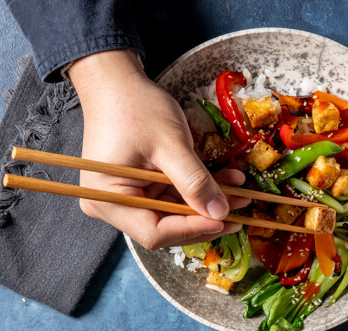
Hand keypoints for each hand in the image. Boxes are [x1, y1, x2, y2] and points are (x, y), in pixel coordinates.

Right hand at [68, 50, 249, 248]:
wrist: (117, 82)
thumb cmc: (135, 107)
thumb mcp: (170, 144)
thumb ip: (195, 181)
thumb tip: (220, 214)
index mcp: (107, 199)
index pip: (155, 232)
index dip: (192, 229)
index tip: (224, 219)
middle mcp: (112, 205)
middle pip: (166, 228)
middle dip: (205, 218)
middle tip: (240, 211)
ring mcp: (127, 197)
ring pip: (175, 214)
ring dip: (207, 203)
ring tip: (240, 192)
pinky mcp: (141, 188)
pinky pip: (173, 197)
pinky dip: (199, 191)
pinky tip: (226, 181)